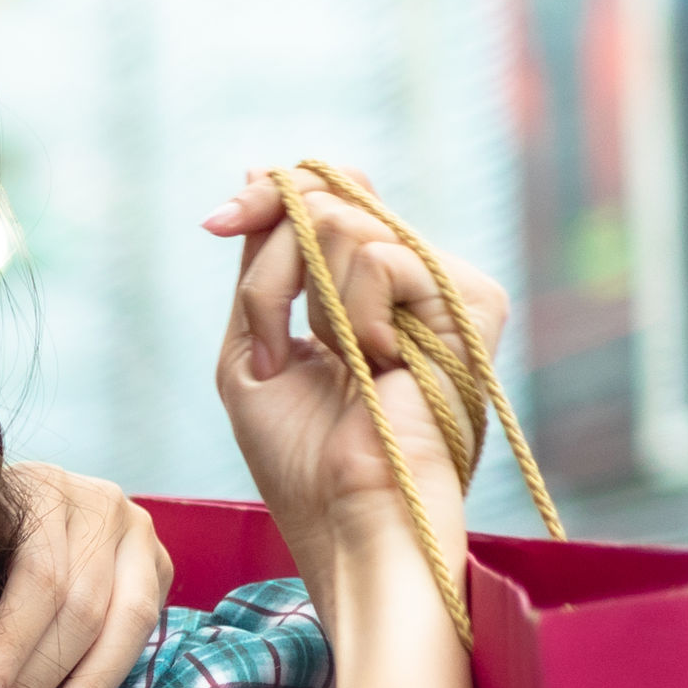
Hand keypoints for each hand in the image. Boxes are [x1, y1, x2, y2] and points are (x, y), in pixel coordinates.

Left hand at [0, 463, 170, 687]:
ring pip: (126, 627)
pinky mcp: (158, 566)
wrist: (17, 502)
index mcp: (44, 487)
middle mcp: (101, 505)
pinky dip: (104, 682)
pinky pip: (142, 635)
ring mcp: (139, 535)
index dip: (9, 644)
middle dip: (33, 684)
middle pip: (81, 609)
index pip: (39, 577)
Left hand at [204, 168, 509, 602]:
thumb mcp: (254, 346)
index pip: (325, 195)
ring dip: (311, 302)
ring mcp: (445, 285)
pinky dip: (352, 314)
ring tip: (345, 363)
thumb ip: (262, 267)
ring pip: (344, 222)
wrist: (348, 515)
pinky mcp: (472, 300)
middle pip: (326, 199)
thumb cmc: (300, 456)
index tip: (215, 223)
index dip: (266, 198)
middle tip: (276, 344)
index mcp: (366, 289)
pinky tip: (378, 362)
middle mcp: (411, 277)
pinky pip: (379, 257)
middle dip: (274, 270)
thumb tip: (260, 172)